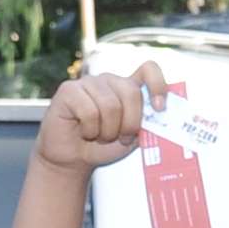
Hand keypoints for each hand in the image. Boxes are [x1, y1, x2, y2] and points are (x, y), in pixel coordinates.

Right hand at [35, 63, 168, 173]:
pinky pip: (88, 111)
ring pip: (110, 105)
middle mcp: (109, 80)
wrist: (74, 158)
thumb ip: (146, 123)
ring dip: (108, 131)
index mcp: (128, 87)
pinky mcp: (68, 90)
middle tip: (123, 138)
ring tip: (101, 137)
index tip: (159, 108)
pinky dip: (90, 130)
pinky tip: (85, 132)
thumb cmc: (104, 146)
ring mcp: (88, 82)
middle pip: (131, 91)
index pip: (149, 69)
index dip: (158, 84)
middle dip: (131, 123)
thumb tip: (160, 114)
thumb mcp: (133, 137)